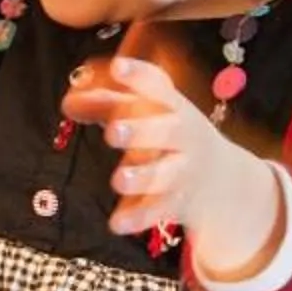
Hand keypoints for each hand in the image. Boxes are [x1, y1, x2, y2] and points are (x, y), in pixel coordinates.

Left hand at [61, 46, 281, 276]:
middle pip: (167, 130)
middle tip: (112, 131)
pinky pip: (158, 210)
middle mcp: (183, 135)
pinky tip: (116, 223)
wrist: (223, 181)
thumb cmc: (168, 135)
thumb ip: (105, 104)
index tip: (118, 67)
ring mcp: (183, 170)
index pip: (159, 86)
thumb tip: (67, 103)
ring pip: (166, 174)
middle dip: (141, 130)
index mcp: (172, 106)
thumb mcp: (145, 114)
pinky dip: (138, 217)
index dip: (138, 76)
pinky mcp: (178, 202)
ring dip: (143, 176)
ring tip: (119, 179)